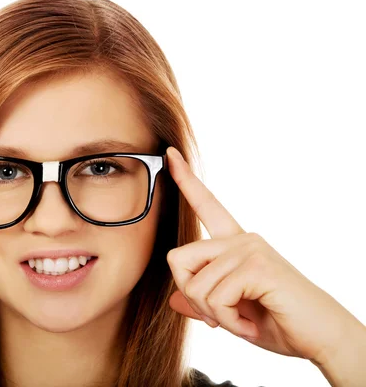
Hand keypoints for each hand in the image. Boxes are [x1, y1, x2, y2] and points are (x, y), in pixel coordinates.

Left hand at [165, 146, 364, 365]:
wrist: (323, 339)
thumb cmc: (281, 323)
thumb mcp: (232, 314)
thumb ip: (204, 303)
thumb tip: (173, 300)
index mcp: (235, 244)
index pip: (206, 205)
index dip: (186, 180)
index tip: (170, 154)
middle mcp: (241, 239)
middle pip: (177, 258)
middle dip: (192, 296)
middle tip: (220, 316)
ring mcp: (249, 249)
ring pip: (194, 285)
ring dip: (214, 315)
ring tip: (244, 321)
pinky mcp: (258, 265)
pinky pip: (215, 298)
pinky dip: (228, 321)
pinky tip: (251, 324)